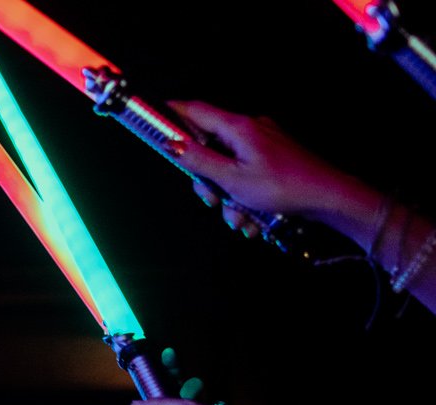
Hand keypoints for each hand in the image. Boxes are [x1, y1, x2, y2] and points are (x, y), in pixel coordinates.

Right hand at [167, 102, 383, 240]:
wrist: (328, 197)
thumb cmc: (284, 187)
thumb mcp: (232, 179)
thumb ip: (199, 161)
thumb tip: (171, 144)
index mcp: (239, 128)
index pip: (195, 110)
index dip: (171, 114)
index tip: (152, 121)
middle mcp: (251, 130)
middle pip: (208, 148)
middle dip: (206, 180)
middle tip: (213, 200)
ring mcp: (262, 144)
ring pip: (226, 168)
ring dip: (228, 198)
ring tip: (241, 218)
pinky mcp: (272, 159)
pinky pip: (244, 175)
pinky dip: (243, 198)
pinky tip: (252, 217)